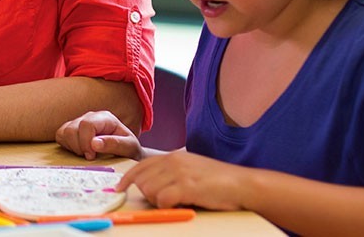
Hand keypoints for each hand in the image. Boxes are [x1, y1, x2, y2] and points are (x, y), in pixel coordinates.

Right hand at [56, 110, 141, 159]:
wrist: (126, 153)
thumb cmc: (129, 149)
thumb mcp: (130, 148)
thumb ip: (115, 144)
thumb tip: (95, 143)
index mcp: (104, 118)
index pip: (86, 124)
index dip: (86, 142)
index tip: (92, 156)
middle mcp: (90, 116)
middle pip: (72, 129)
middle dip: (79, 147)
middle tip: (91, 156)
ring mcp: (79, 122)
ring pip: (64, 132)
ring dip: (73, 147)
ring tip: (86, 154)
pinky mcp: (71, 130)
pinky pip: (60, 135)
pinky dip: (67, 145)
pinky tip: (79, 151)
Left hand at [119, 150, 250, 210]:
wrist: (243, 185)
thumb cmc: (219, 182)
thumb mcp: (191, 169)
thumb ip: (171, 173)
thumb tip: (150, 185)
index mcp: (172, 157)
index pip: (140, 165)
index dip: (127, 178)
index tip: (119, 189)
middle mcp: (173, 161)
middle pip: (141, 180)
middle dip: (146, 194)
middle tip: (163, 201)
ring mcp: (179, 173)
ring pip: (149, 190)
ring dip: (158, 201)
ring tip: (175, 202)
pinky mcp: (187, 186)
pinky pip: (162, 199)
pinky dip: (167, 206)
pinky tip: (180, 205)